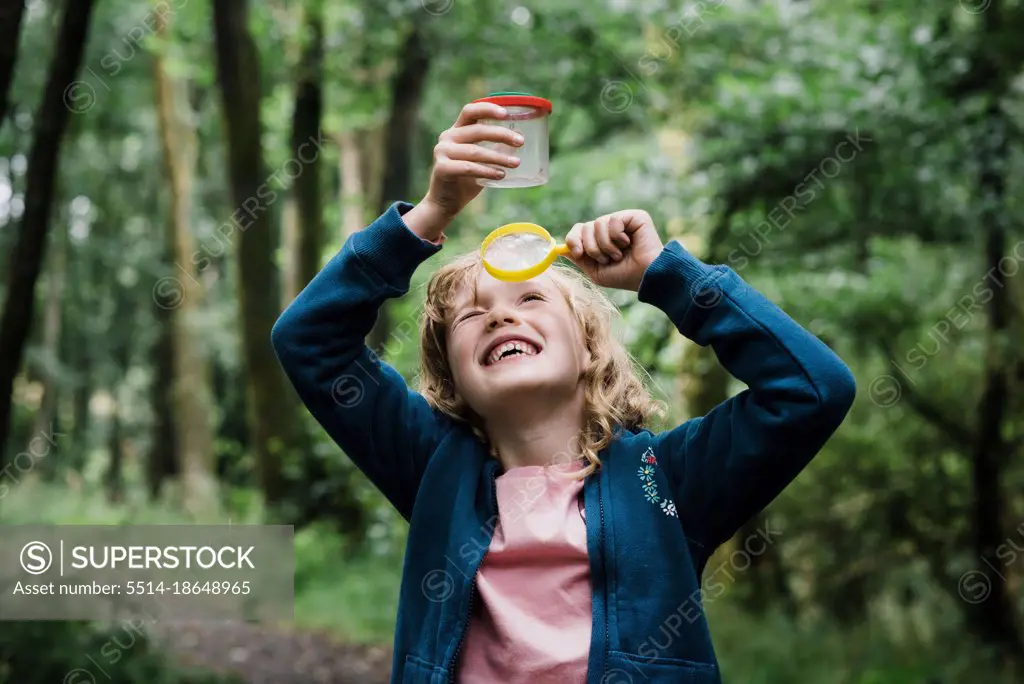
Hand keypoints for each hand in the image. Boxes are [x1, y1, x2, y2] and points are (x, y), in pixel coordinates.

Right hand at [408, 102, 523, 239]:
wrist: (445, 203)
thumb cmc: (467, 179)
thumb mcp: (481, 160)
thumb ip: (494, 148)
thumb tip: (518, 138)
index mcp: (456, 130)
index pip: (470, 111)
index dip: (488, 109)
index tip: (506, 114)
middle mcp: (447, 137)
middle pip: (477, 130)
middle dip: (501, 135)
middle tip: (520, 141)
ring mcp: (442, 152)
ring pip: (475, 151)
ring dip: (498, 157)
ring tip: (515, 163)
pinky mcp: (442, 168)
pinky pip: (469, 168)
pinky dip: (487, 171)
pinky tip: (501, 174)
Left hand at [565, 210, 663, 290]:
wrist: (645, 277)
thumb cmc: (623, 276)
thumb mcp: (595, 271)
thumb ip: (579, 258)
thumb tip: (562, 249)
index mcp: (600, 239)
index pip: (578, 230)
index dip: (573, 240)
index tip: (578, 253)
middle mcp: (609, 228)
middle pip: (585, 226)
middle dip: (591, 247)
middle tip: (605, 259)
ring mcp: (621, 221)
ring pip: (597, 223)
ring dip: (605, 245)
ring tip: (618, 254)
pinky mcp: (634, 216)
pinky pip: (613, 220)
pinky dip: (616, 236)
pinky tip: (628, 243)